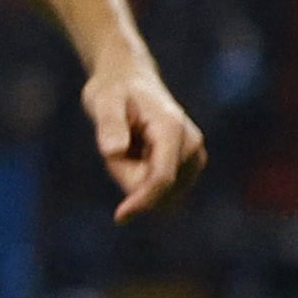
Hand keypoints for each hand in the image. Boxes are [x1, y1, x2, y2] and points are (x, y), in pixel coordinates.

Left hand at [89, 69, 205, 221]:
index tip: (120, 216)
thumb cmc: (114, 91)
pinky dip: (140, 177)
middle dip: (129, 178)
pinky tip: (136, 153)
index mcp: (172, 129)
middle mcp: (191, 144)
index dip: (142, 201)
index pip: (162, 178)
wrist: (130, 81)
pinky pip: (160, 188)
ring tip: (126, 145)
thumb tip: (114, 151)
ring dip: (134, 178)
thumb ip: (108, 125)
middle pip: (159, 188)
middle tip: (115, 145)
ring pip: (160, 191)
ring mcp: (193, 156)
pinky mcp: (189, 165)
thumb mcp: (103, 102)